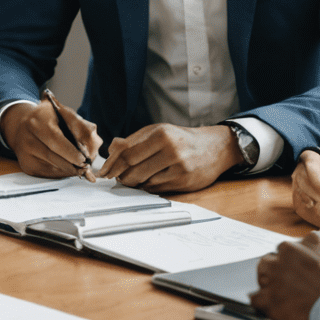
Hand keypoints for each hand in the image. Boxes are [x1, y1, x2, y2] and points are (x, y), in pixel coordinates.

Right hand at [0, 99, 101, 178]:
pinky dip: (62, 172)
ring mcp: (25, 153)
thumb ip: (80, 126)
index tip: (84, 159)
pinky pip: (49, 173)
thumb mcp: (63, 113)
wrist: (23, 126)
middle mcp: (28, 137)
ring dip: (69, 170)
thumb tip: (93, 144)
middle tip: (86, 166)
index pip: (54, 139)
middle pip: (53, 156)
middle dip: (72, 163)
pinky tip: (69, 168)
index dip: (70, 152)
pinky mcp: (27, 166)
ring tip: (81, 168)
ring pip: (52, 167)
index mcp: (37, 120)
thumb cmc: (48, 119)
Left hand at [100, 123, 239, 191]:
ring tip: (132, 178)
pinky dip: (147, 186)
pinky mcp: (184, 181)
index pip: (127, 153)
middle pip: (133, 168)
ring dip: (133, 183)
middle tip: (116, 177)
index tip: (105, 171)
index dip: (112, 164)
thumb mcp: (158, 131)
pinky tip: (148, 180)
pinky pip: (156, 189)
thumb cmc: (181, 138)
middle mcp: (170, 149)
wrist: (214, 147)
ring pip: (144, 181)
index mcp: (160, 134)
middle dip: (121, 175)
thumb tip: (111, 149)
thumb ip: (134, 140)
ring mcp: (178, 167)